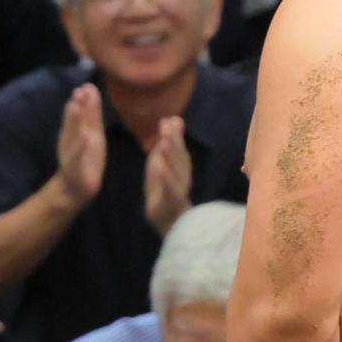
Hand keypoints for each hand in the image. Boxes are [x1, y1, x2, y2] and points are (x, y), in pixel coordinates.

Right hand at [56, 84, 107, 204]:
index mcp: (81, 132)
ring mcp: (72, 151)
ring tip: (75, 106)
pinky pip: (78, 155)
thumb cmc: (85, 158)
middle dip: (78, 106)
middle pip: (76, 121)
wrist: (74, 187)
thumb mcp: (90, 135)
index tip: (89, 86)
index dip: (87, 102)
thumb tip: (90, 91)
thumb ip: (90, 114)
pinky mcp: (74, 165)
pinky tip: (84, 136)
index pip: (85, 115)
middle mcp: (74, 139)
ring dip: (74, 120)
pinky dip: (80, 145)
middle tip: (79, 91)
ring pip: (74, 134)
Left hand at [143, 115, 192, 234]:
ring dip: (172, 157)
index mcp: (180, 169)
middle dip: (175, 142)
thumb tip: (174, 118)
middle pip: (180, 160)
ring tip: (164, 142)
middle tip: (168, 125)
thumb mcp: (164, 165)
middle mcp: (182, 180)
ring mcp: (177, 193)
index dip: (177, 136)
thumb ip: (171, 144)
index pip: (179, 151)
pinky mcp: (169, 205)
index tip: (172, 119)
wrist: (170, 223)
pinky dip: (165, 178)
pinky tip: (159, 166)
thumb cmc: (166, 192)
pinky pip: (169, 191)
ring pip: (176, 173)